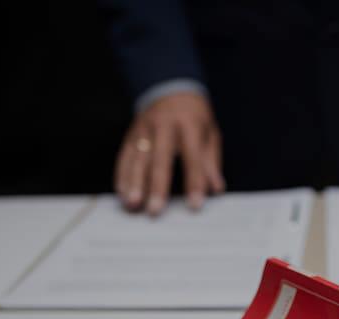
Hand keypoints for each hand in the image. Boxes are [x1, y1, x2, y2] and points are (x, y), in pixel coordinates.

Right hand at [115, 92, 223, 214]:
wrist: (169, 87)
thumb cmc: (194, 116)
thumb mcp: (209, 133)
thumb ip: (211, 161)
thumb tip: (216, 189)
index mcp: (189, 124)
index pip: (193, 156)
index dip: (195, 182)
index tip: (195, 205)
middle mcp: (164, 125)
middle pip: (160, 159)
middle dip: (157, 186)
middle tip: (155, 210)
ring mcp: (144, 129)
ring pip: (137, 158)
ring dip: (133, 183)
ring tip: (132, 205)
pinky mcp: (131, 133)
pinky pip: (124, 156)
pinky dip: (122, 175)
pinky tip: (121, 193)